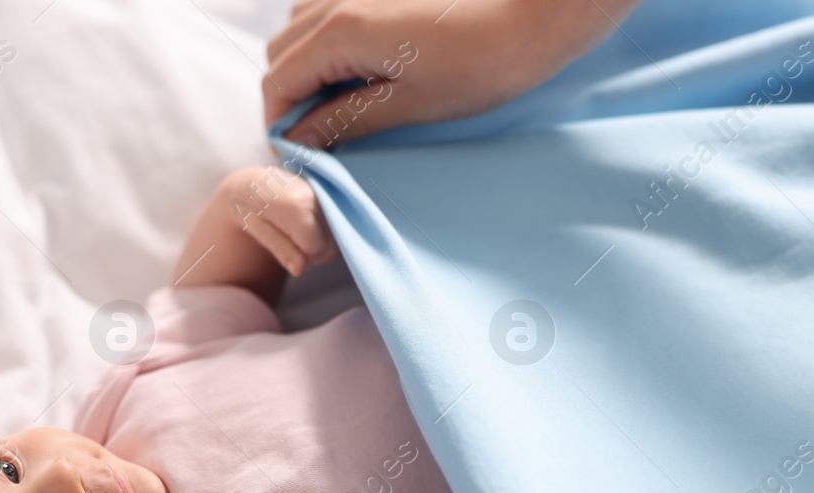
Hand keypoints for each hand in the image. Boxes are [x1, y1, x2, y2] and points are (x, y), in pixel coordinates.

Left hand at [223, 165, 337, 277]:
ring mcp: (327, 196)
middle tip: (290, 242)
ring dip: (322, 245)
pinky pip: (339, 229)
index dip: (303, 256)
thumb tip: (299, 270)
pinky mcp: (331, 197)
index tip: (285, 246)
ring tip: (297, 233)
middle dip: (314, 253)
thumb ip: (281, 249)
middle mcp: (317, 199)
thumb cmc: (249, 208)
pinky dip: (327, 235)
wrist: (254, 181)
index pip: (317, 248)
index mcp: (296, 207)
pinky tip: (308, 227)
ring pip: (338, 240)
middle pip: (331, 246)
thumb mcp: (258, 230)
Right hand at [264, 0, 637, 146]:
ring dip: (309, 68)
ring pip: (302, 29)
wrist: (535, 13)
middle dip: (291, 97)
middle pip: (283, 53)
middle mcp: (336, 0)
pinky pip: (329, 10)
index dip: (280, 125)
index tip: (300, 155)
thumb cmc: (482, 62)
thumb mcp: (409, 104)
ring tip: (343, 104)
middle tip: (321, 136)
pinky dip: (329, 42)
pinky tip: (362, 68)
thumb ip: (346, 119)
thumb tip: (301, 139)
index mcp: (340, 32)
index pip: (278, 83)